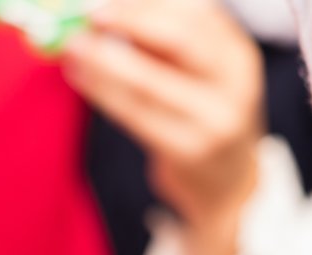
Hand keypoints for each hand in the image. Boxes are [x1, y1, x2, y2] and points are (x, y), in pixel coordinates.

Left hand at [65, 0, 264, 254]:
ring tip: (73, 47)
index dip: (147, 3)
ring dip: (103, 60)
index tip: (105, 2)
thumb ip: (161, 39)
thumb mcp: (198, 70)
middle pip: (180, 39)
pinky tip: (81, 76)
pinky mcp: (189, 151)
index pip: (195, 13)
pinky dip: (102, 91)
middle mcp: (236, 83)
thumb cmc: (201, 110)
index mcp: (238, 54)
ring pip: (149, 80)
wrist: (227, 179)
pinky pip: (136, 114)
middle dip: (130, 22)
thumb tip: (105, 11)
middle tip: (89, 16)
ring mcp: (215, 121)